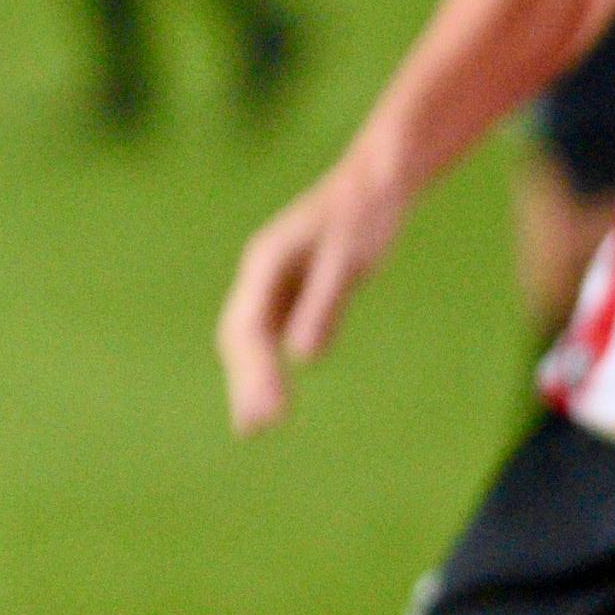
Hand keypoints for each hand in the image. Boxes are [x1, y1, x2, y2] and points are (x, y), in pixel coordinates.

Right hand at [217, 155, 408, 433]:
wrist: (375, 183)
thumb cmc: (364, 216)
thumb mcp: (349, 259)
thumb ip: (325, 305)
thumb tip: (302, 357)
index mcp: (265, 262)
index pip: (249, 327)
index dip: (256, 372)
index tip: (272, 410)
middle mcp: (259, 274)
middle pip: (239, 336)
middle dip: (244, 383)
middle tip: (253, 430)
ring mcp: (270, 283)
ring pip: (248, 339)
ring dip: (248, 381)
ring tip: (253, 428)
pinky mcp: (288, 291)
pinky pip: (267, 336)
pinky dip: (266, 368)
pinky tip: (272, 398)